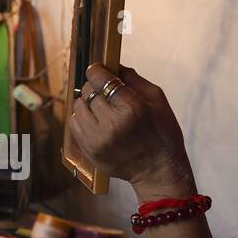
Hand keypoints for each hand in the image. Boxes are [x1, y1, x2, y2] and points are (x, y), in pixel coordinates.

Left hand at [68, 63, 195, 199]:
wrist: (158, 171)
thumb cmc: (163, 134)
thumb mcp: (158, 100)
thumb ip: (134, 79)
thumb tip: (114, 65)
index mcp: (131, 108)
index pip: (101, 79)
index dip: (97, 70)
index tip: (98, 69)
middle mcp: (111, 124)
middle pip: (88, 91)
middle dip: (94, 87)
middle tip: (104, 91)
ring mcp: (97, 139)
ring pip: (77, 107)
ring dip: (86, 103)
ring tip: (99, 108)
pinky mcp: (90, 152)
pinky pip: (74, 125)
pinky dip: (81, 119)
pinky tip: (94, 121)